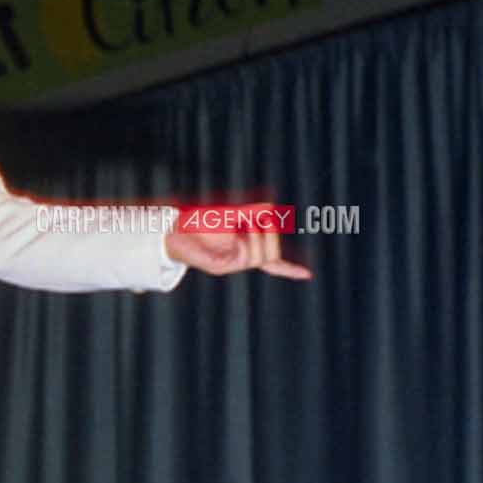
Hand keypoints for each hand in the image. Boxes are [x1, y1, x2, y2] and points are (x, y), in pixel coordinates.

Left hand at [165, 209, 311, 279]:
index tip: (308, 274)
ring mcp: (230, 265)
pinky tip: (242, 235)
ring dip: (259, 236)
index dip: (290, 268)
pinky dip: (247, 244)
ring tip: (247, 223)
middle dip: (272, 235)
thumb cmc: (201, 222)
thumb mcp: (231, 215)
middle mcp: (240, 260)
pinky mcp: (218, 267)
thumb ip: (251, 212)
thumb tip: (271, 208)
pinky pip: (241, 258)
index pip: (272, 264)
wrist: (174, 229)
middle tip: (262, 219)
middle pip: (271, 254)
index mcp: (246, 251)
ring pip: (259, 256)